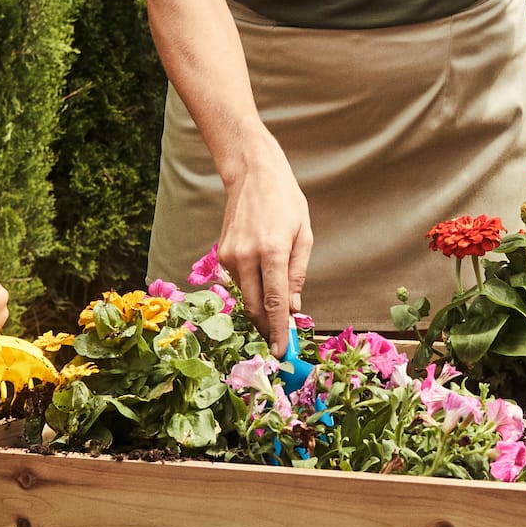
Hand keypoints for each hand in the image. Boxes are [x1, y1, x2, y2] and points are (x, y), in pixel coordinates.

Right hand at [216, 129, 312, 351]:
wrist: (252, 175)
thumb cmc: (286, 203)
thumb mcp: (303, 235)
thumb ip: (298, 273)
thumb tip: (292, 309)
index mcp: (272, 251)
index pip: (275, 302)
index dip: (278, 330)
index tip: (281, 351)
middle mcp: (247, 256)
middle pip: (255, 307)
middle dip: (266, 328)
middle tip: (279, 343)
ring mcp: (230, 256)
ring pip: (246, 296)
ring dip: (260, 309)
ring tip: (275, 314)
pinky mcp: (221, 254)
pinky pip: (239, 282)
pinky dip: (252, 290)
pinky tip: (262, 282)